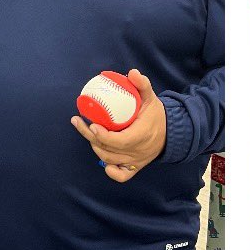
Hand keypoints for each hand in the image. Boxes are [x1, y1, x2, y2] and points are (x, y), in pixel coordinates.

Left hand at [71, 68, 166, 182]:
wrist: (171, 133)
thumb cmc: (157, 115)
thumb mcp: (151, 98)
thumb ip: (142, 85)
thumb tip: (132, 73)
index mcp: (141, 135)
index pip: (120, 141)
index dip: (104, 136)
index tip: (92, 125)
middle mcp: (138, 151)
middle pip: (109, 150)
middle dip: (90, 137)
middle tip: (79, 121)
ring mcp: (136, 161)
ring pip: (109, 160)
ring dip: (95, 147)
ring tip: (86, 131)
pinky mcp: (135, 168)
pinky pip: (121, 176)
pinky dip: (110, 171)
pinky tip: (102, 160)